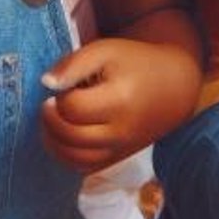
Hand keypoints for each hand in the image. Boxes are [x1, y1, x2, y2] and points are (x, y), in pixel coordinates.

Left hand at [40, 37, 176, 171]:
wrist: (173, 86)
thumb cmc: (135, 63)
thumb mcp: (105, 50)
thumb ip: (73, 65)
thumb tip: (46, 83)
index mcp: (120, 101)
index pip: (74, 108)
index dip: (58, 96)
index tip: (61, 85)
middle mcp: (121, 132)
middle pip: (70, 136)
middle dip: (50, 119)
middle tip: (49, 102)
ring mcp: (120, 150)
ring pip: (73, 159)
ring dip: (52, 140)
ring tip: (52, 118)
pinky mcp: (117, 158)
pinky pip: (83, 168)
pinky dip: (64, 156)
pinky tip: (60, 136)